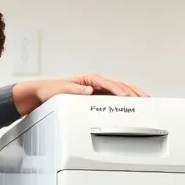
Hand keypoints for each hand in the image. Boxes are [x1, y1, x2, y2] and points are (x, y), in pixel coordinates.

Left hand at [12, 74, 147, 115]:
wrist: (39, 95)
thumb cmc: (48, 91)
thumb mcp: (59, 91)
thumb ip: (74, 90)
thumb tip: (89, 90)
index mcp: (87, 80)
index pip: (108, 83)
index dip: (119, 90)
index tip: (127, 96)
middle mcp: (93, 84)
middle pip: (118, 86)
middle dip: (132, 91)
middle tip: (145, 98)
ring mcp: (95, 90)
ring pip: (118, 91)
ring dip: (131, 95)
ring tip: (145, 100)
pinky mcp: (94, 98)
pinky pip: (113, 98)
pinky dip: (124, 100)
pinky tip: (132, 105)